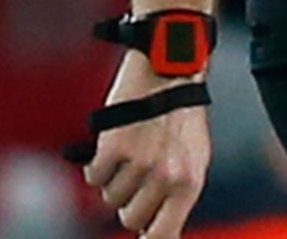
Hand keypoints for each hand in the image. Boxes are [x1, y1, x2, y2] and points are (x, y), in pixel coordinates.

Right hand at [82, 53, 211, 237]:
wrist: (171, 65)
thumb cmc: (181, 112)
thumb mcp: (193, 156)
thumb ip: (176, 193)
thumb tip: (151, 232)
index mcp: (190, 182)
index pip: (164, 235)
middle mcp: (167, 178)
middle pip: (130, 219)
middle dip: (130, 200)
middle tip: (138, 173)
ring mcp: (139, 164)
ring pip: (109, 197)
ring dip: (115, 177)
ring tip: (132, 148)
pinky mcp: (113, 148)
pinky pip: (93, 177)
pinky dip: (98, 163)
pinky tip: (114, 143)